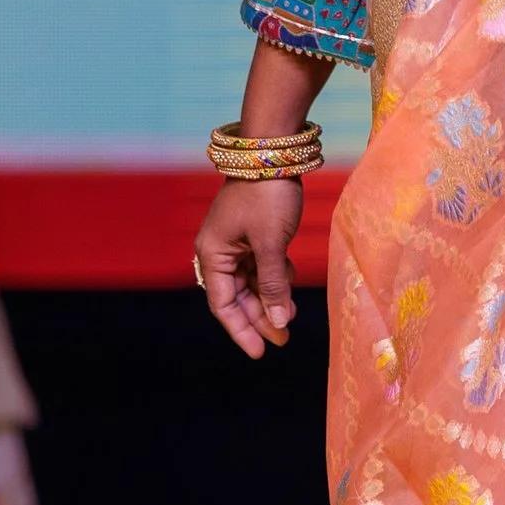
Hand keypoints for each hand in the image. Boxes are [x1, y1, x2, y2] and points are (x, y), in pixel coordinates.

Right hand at [195, 178, 305, 357]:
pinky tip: (291, 283)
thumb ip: (274, 285)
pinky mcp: (252, 233)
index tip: (260, 353)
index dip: (242, 330)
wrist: (273, 152)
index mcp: (212, 254)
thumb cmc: (267, 196)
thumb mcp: (271, 245)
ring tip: (292, 317)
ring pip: (252, 282)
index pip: (224, 305)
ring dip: (270, 299)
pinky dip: (275, 277)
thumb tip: (279, 323)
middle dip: (260, 318)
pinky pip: (261, 265)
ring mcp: (236, 241)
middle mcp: (219, 250)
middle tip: (283, 340)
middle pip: (237, 296)